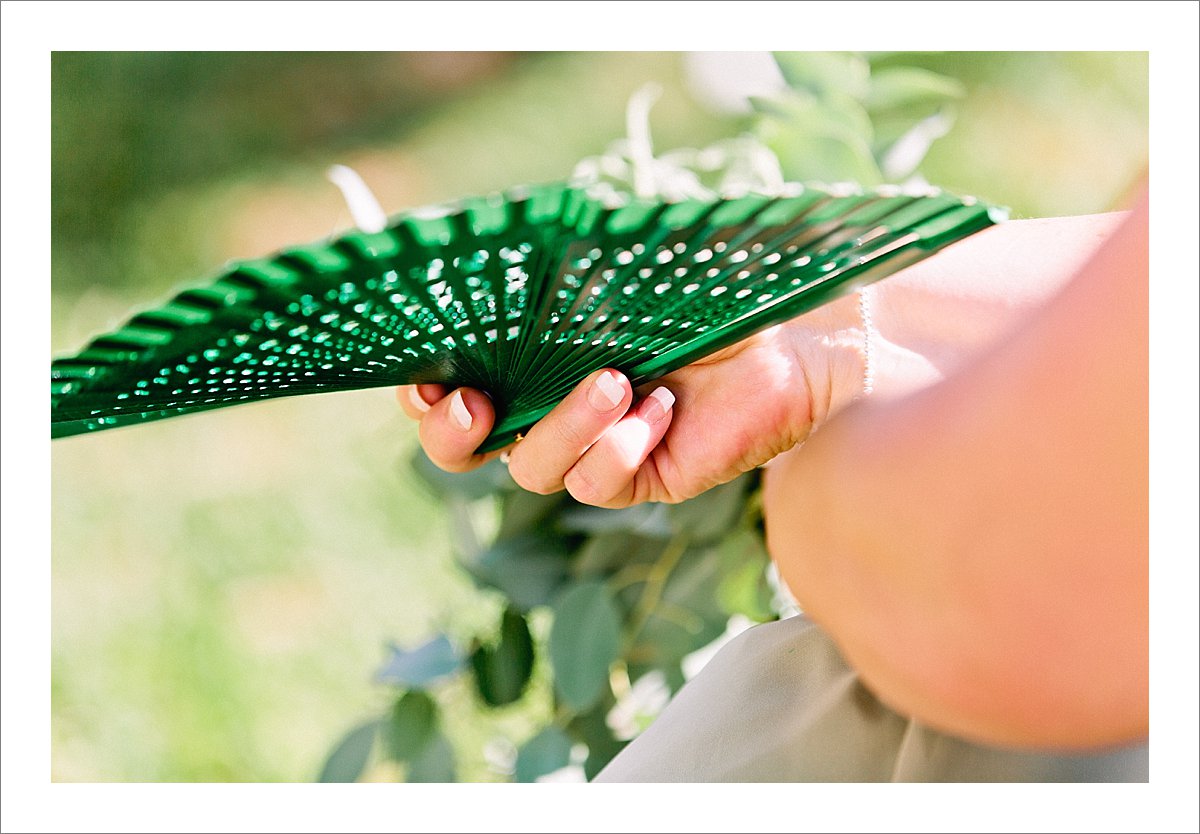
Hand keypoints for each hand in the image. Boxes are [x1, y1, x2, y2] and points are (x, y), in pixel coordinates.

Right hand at [398, 294, 868, 507]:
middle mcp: (556, 409)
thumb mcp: (627, 269)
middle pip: (468, 451)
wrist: (801, 329)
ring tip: (614, 381)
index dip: (425, 395)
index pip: (456, 388)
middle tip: (473, 408)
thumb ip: (563, 270)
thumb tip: (504, 244)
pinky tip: (663, 408)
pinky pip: (602, 485)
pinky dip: (622, 448)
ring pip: (534, 470)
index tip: (425, 375)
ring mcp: (598, 448)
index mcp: (538, 359)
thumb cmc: (711, 287)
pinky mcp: (646, 475)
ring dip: (562, 428)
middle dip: (453, 437)